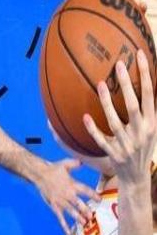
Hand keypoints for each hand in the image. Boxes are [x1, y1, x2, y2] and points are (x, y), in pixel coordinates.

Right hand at [36, 159, 99, 234]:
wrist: (39, 174)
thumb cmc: (53, 169)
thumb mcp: (65, 164)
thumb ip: (75, 164)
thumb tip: (82, 162)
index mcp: (72, 184)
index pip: (86, 191)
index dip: (94, 195)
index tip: (100, 199)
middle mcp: (67, 194)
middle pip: (79, 204)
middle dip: (86, 210)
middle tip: (91, 216)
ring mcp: (60, 201)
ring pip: (71, 211)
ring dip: (78, 218)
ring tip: (84, 223)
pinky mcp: (54, 205)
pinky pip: (59, 217)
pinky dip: (63, 225)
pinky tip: (68, 232)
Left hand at [84, 50, 155, 184]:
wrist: (136, 178)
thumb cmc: (142, 148)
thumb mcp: (150, 130)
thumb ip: (147, 112)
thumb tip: (143, 87)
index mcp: (152, 124)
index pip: (151, 95)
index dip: (146, 76)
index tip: (139, 56)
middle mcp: (142, 133)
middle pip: (134, 105)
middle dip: (127, 84)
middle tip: (118, 65)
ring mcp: (127, 144)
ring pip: (115, 121)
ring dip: (107, 103)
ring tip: (99, 84)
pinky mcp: (114, 154)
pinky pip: (101, 140)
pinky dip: (93, 129)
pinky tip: (84, 117)